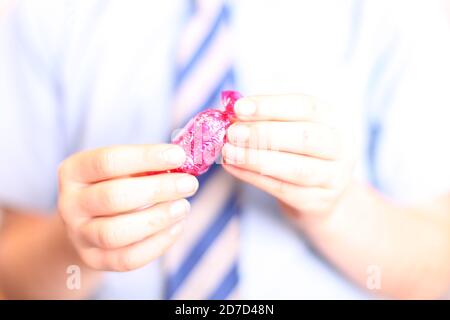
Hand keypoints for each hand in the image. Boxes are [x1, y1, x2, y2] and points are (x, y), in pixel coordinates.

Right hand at [58, 144, 197, 270]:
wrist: (89, 223)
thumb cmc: (115, 186)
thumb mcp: (123, 169)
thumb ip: (147, 165)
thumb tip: (183, 163)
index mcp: (74, 171)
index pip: (107, 161)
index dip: (146, 158)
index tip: (178, 156)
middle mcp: (70, 204)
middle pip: (113, 197)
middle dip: (158, 189)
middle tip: (189, 184)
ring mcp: (80, 235)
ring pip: (115, 233)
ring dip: (157, 218)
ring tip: (183, 206)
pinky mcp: (95, 260)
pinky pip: (127, 259)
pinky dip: (157, 244)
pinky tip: (176, 227)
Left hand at [222, 94, 354, 221]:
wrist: (323, 192)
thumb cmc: (301, 151)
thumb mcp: (292, 127)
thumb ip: (267, 117)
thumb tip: (230, 111)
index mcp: (335, 118)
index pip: (305, 106)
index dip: (271, 106)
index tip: (239, 108)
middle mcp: (341, 146)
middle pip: (305, 137)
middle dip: (264, 133)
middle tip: (232, 132)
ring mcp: (334, 176)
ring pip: (295, 168)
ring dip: (256, 159)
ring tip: (229, 152)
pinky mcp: (319, 201)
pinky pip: (283, 189)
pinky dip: (253, 177)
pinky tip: (233, 167)